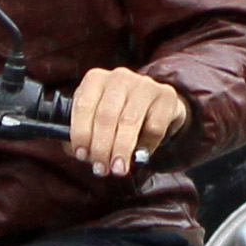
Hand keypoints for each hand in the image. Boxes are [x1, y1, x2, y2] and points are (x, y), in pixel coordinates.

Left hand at [67, 66, 186, 177]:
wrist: (154, 106)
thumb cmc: (118, 115)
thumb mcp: (95, 118)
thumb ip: (83, 133)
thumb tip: (79, 153)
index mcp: (95, 79)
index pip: (83, 105)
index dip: (81, 133)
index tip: (81, 155)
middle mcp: (119, 77)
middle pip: (106, 116)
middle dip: (102, 147)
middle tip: (101, 168)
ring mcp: (144, 84)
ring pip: (129, 121)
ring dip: (121, 150)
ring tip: (118, 169)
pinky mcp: (166, 95)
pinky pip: (154, 127)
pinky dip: (146, 146)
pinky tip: (141, 154)